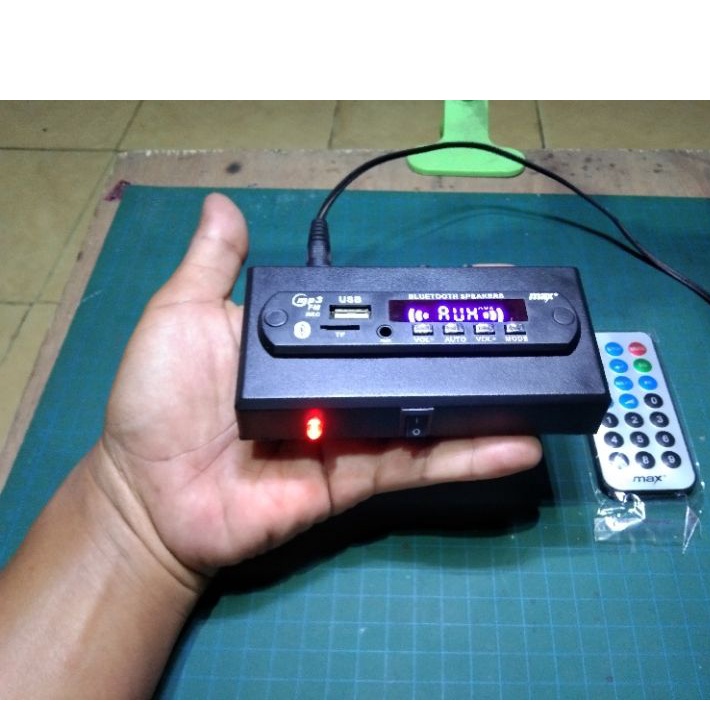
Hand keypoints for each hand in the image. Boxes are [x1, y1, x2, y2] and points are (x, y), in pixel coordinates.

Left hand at [96, 193, 541, 579]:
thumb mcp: (183, 316)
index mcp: (304, 350)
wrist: (148, 494)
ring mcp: (352, 437)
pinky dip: (468, 456)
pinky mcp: (357, 481)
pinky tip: (514, 444)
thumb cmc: (159, 402)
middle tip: (523, 332)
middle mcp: (336, 389)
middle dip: (466, 353)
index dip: (414, 308)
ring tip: (539, 389)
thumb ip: (215, 266)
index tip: (462, 290)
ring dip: (485, 407)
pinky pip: (417, 462)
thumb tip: (224, 203)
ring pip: (429, 418)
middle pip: (411, 369)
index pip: (371, 322)